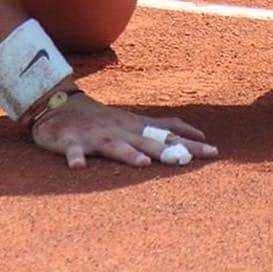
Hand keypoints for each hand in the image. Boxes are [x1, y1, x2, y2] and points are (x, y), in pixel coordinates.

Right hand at [30, 92, 218, 168]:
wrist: (58, 105)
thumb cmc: (101, 118)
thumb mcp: (132, 121)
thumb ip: (160, 127)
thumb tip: (194, 133)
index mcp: (134, 127)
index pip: (167, 133)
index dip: (190, 142)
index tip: (214, 152)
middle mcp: (119, 130)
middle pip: (148, 141)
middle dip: (168, 150)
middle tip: (189, 160)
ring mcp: (95, 136)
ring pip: (114, 146)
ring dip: (128, 153)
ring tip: (142, 163)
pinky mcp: (71, 142)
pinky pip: (73, 151)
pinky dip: (76, 158)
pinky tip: (79, 167)